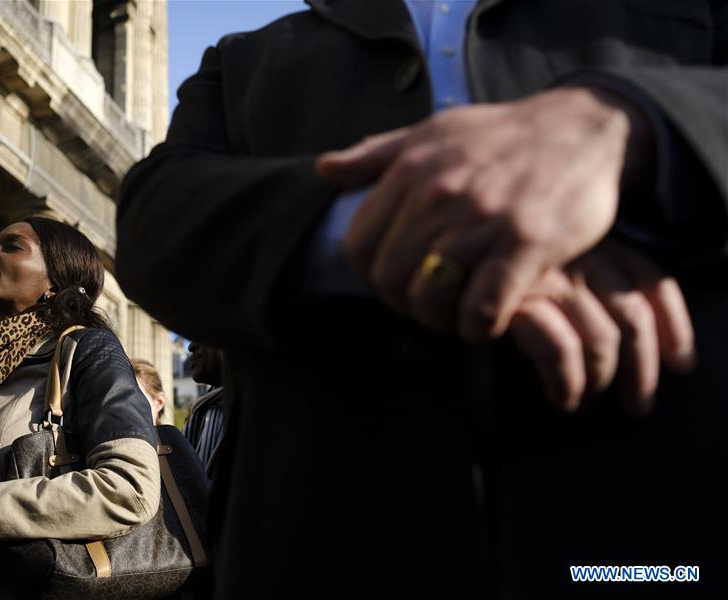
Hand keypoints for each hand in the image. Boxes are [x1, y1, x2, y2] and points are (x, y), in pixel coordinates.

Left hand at [316, 86, 651, 341]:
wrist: (584, 128)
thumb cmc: (500, 135)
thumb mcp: (432, 131)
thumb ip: (374, 154)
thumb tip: (323, 170)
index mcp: (410, 171)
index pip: (358, 247)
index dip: (370, 275)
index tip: (395, 279)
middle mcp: (439, 196)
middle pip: (389, 280)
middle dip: (403, 303)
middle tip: (428, 302)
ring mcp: (482, 221)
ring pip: (430, 300)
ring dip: (440, 319)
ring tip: (456, 311)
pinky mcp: (526, 245)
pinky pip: (481, 310)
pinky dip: (478, 326)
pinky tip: (489, 316)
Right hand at [509, 241, 694, 413]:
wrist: (426, 264)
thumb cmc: (495, 274)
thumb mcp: (550, 265)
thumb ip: (587, 284)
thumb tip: (648, 344)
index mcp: (594, 243)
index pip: (651, 280)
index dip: (675, 326)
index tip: (682, 363)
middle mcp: (578, 255)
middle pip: (634, 316)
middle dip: (643, 370)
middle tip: (638, 404)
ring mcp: (549, 278)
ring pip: (602, 339)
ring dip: (602, 381)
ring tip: (589, 405)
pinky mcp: (517, 303)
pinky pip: (561, 351)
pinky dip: (567, 382)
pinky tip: (563, 398)